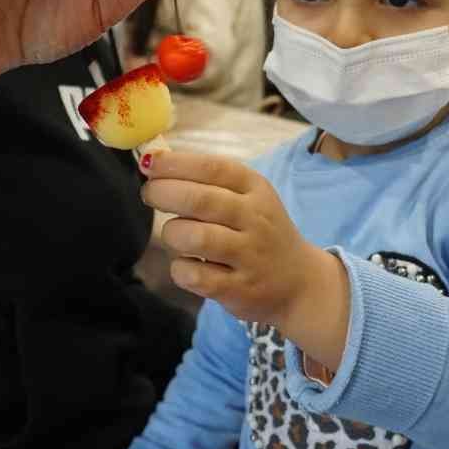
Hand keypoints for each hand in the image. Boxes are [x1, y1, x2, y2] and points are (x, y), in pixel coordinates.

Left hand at [141, 150, 349, 369]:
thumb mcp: (246, 197)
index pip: (213, 168)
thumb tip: (154, 160)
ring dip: (172, 233)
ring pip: (195, 238)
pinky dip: (180, 269)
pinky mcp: (239, 289)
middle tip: (150, 195)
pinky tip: (187, 266)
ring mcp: (249, 256)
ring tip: (175, 234)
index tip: (149, 164)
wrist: (299, 282)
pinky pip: (195, 276)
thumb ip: (205, 180)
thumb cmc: (259, 231)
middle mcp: (255, 219)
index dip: (175, 164)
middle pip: (200, 201)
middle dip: (164, 193)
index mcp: (255, 188)